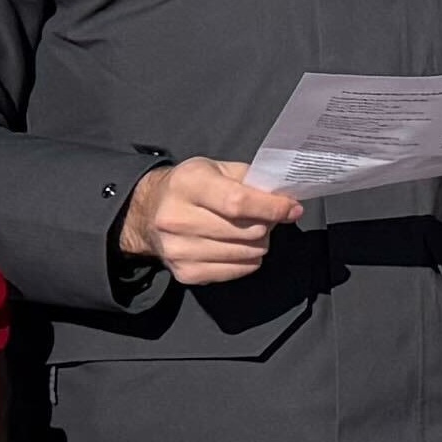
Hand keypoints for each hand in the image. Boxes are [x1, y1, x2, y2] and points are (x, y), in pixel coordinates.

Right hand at [123, 157, 306, 286]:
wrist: (150, 211)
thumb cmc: (192, 187)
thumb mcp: (217, 169)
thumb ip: (252, 182)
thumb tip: (288, 203)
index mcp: (187, 184)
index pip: (237, 202)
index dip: (272, 208)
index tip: (292, 209)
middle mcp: (176, 218)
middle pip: (245, 231)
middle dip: (267, 224)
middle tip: (267, 218)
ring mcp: (178, 249)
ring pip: (245, 254)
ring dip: (259, 243)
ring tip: (250, 231)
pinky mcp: (185, 273)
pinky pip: (236, 271)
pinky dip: (247, 261)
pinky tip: (239, 246)